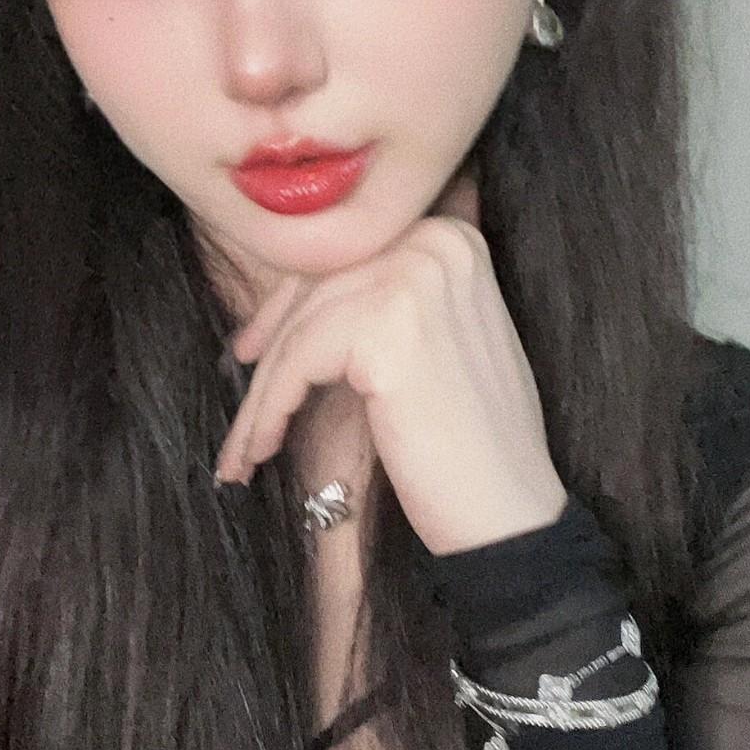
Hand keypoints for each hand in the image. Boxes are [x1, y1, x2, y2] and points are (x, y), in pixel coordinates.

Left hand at [213, 168, 567, 554]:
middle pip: (314, 291)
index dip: (287, 307)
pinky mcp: (384, 328)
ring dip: (262, 398)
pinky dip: (268, 413)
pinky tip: (258, 451)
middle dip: (267, 353)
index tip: (250, 350)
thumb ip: (384, 301)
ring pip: (298, 332)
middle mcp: (434, 242)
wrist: (507, 512)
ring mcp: (412, 278)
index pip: (342, 260)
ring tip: (244, 449)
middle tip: (242, 407)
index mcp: (450, 236)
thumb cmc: (473, 441)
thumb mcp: (438, 341)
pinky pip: (296, 365)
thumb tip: (295, 291)